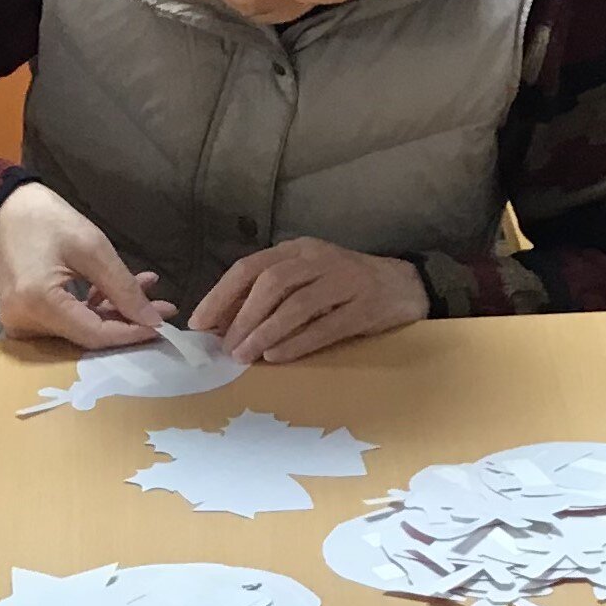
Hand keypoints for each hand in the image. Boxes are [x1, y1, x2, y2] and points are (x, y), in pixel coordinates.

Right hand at [0, 183, 176, 347]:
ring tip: (145, 288)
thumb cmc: (46, 220)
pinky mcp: (23, 318)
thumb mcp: (92, 247)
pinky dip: (92, 308)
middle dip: (127, 320)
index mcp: (39, 304)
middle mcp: (24, 324)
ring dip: (113, 310)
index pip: (95, 335)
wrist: (4, 210)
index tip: (163, 325)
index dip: (131, 333)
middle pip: (87, 335)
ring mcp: (20, 324)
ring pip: (80, 328)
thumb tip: (152, 320)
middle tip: (162, 306)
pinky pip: (65, 321)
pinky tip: (115, 289)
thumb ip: (123, 287)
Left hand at [189, 237, 427, 363]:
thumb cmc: (345, 285)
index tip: (200, 323)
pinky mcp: (364, 306)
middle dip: (242, 316)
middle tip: (225, 347)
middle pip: (271, 282)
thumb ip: (270, 295)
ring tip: (245, 355)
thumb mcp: (306, 279)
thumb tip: (222, 325)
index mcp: (299, 250)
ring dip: (264, 331)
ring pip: (296, 304)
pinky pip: (325, 326)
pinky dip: (297, 342)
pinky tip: (278, 356)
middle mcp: (319, 259)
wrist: (405, 285)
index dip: (221, 295)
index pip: (250, 267)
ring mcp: (345, 281)